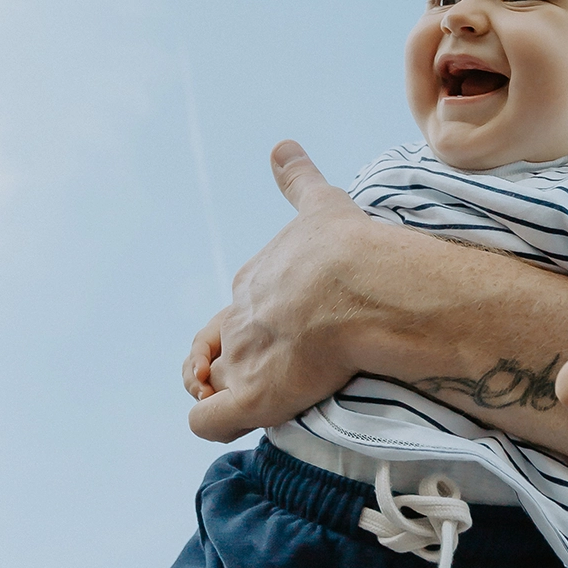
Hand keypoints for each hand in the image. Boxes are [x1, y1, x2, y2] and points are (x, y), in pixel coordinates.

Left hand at [182, 140, 370, 442]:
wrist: (359, 285)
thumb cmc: (346, 248)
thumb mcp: (321, 204)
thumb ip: (299, 180)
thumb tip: (281, 146)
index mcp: (256, 278)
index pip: (244, 303)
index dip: (260, 320)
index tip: (286, 327)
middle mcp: (240, 317)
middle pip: (221, 342)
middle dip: (233, 356)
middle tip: (268, 366)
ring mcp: (243, 358)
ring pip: (212, 382)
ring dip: (222, 390)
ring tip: (246, 396)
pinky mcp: (251, 396)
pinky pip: (208, 420)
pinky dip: (212, 421)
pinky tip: (233, 419)